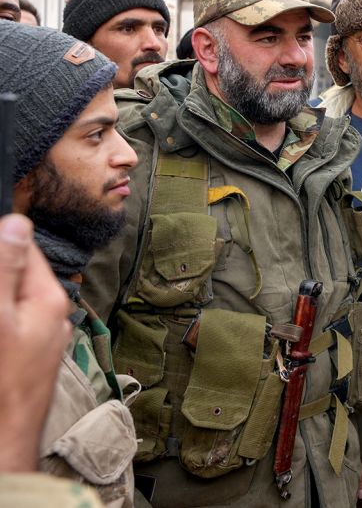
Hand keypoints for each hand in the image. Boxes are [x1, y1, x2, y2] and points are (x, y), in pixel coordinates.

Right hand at [0, 213, 72, 472]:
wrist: (2, 445)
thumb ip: (5, 271)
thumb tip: (18, 222)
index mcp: (48, 299)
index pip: (25, 249)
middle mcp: (50, 317)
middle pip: (13, 278)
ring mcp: (37, 341)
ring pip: (10, 304)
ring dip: (1, 301)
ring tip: (1, 337)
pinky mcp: (23, 362)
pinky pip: (10, 328)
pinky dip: (3, 324)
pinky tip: (1, 343)